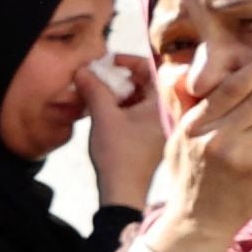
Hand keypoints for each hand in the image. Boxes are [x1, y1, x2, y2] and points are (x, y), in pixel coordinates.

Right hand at [78, 50, 160, 211]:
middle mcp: (168, 110)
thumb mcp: (103, 117)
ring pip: (142, 96)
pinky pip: (140, 110)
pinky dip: (123, 105)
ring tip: (97, 93)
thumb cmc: (118, 155)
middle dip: (120, 77)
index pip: (151, 68)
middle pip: (147, 81)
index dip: (127, 61)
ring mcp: (161, 122)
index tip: (107, 62)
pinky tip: (104, 109)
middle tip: (99, 77)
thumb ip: (95, 89)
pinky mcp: (153, 134)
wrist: (123, 190)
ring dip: (119, 91)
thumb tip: (83, 70)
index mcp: (164, 102)